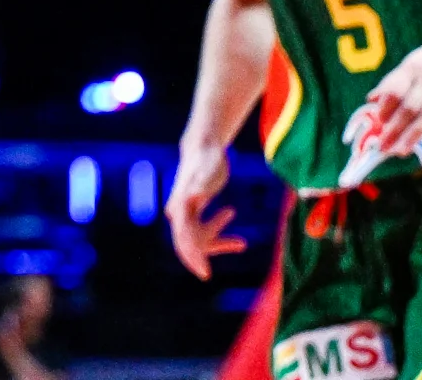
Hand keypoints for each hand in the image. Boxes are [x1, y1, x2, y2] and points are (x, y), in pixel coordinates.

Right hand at [165, 143, 240, 279]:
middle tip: (206, 273)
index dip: (192, 255)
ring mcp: (188, 214)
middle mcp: (180, 211)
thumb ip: (201, 184)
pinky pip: (207, 233)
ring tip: (241, 243)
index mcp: (180, 205)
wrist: (204, 147)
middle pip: (186, 242)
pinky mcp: (197, 212)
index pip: (183, 236)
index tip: (204, 273)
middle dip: (197, 257)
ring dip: (218, 245)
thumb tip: (193, 197)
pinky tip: (241, 242)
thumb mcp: (207, 170)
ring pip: (199, 239)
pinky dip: (222, 239)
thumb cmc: (207, 158)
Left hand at [343, 14, 421, 166]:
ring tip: (401, 151)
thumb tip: (370, 99)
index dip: (383, 109)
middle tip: (383, 149)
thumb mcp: (413, 63)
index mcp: (410, 68)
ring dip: (413, 134)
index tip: (376, 128)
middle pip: (407, 106)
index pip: (392, 90)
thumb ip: (393, 81)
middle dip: (393, 129)